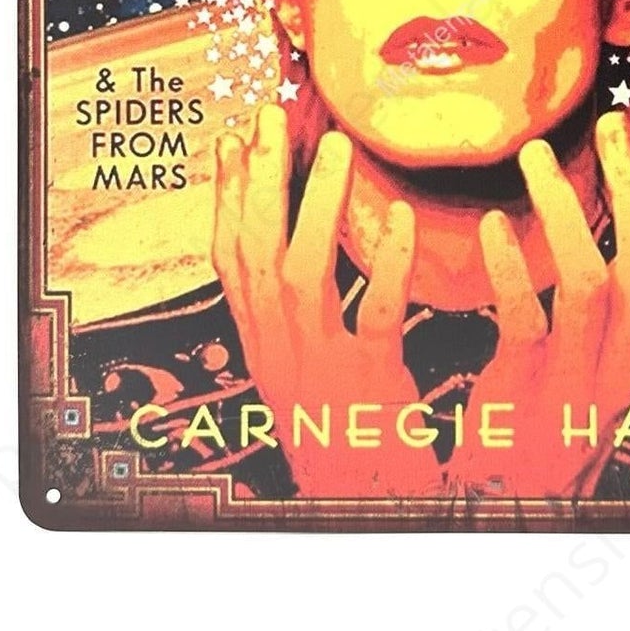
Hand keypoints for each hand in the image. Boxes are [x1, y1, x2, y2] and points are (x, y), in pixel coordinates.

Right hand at [211, 105, 443, 499]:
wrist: (366, 515)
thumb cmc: (345, 440)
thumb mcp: (304, 376)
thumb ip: (297, 321)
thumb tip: (292, 266)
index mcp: (262, 345)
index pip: (230, 257)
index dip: (226, 194)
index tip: (232, 137)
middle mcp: (278, 351)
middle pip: (254, 251)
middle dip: (257, 179)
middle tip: (270, 116)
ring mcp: (318, 368)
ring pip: (301, 271)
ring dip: (316, 202)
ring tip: (336, 145)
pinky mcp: (367, 386)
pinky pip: (373, 316)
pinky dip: (385, 262)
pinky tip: (403, 219)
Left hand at [448, 113, 629, 499]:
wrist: (505, 509)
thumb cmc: (539, 429)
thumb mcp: (591, 373)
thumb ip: (605, 315)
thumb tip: (606, 238)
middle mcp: (625, 368)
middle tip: (610, 124)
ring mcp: (578, 384)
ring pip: (595, 282)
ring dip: (568, 210)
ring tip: (535, 156)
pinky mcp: (525, 394)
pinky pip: (525, 318)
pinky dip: (510, 264)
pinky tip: (491, 226)